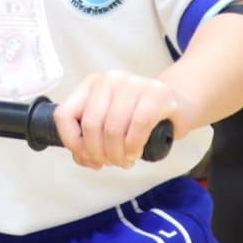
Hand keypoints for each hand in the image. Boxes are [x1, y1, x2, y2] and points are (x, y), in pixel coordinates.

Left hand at [54, 70, 178, 169]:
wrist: (178, 103)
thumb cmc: (138, 116)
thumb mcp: (109, 123)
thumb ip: (90, 140)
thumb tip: (84, 158)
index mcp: (91, 84)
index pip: (65, 115)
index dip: (72, 143)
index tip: (87, 157)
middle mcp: (109, 80)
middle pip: (91, 125)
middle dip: (99, 153)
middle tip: (112, 163)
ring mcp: (134, 83)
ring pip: (113, 128)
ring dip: (117, 155)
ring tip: (125, 161)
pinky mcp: (157, 94)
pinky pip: (138, 125)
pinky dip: (134, 146)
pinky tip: (136, 153)